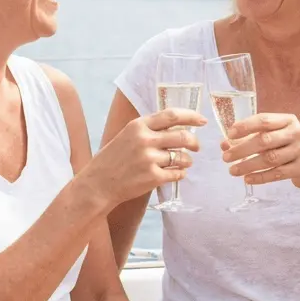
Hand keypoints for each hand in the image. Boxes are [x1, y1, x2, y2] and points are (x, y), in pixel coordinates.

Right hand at [77, 107, 204, 208]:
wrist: (98, 184)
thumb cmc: (113, 159)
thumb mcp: (126, 136)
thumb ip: (148, 130)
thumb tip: (178, 126)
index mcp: (138, 126)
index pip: (171, 115)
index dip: (191, 116)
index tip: (202, 120)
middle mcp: (144, 140)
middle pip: (182, 136)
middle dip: (194, 141)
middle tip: (196, 146)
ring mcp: (149, 159)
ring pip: (182, 156)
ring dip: (187, 160)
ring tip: (183, 162)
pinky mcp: (152, 177)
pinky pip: (177, 173)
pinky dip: (180, 173)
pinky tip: (176, 173)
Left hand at [221, 113, 299, 190]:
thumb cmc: (289, 149)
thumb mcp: (274, 138)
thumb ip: (250, 139)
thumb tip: (224, 144)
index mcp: (288, 120)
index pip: (264, 120)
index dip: (245, 127)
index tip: (229, 134)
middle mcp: (297, 133)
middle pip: (265, 140)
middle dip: (242, 149)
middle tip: (225, 157)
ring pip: (270, 159)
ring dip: (248, 165)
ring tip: (232, 171)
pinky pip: (278, 174)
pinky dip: (260, 177)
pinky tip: (247, 179)